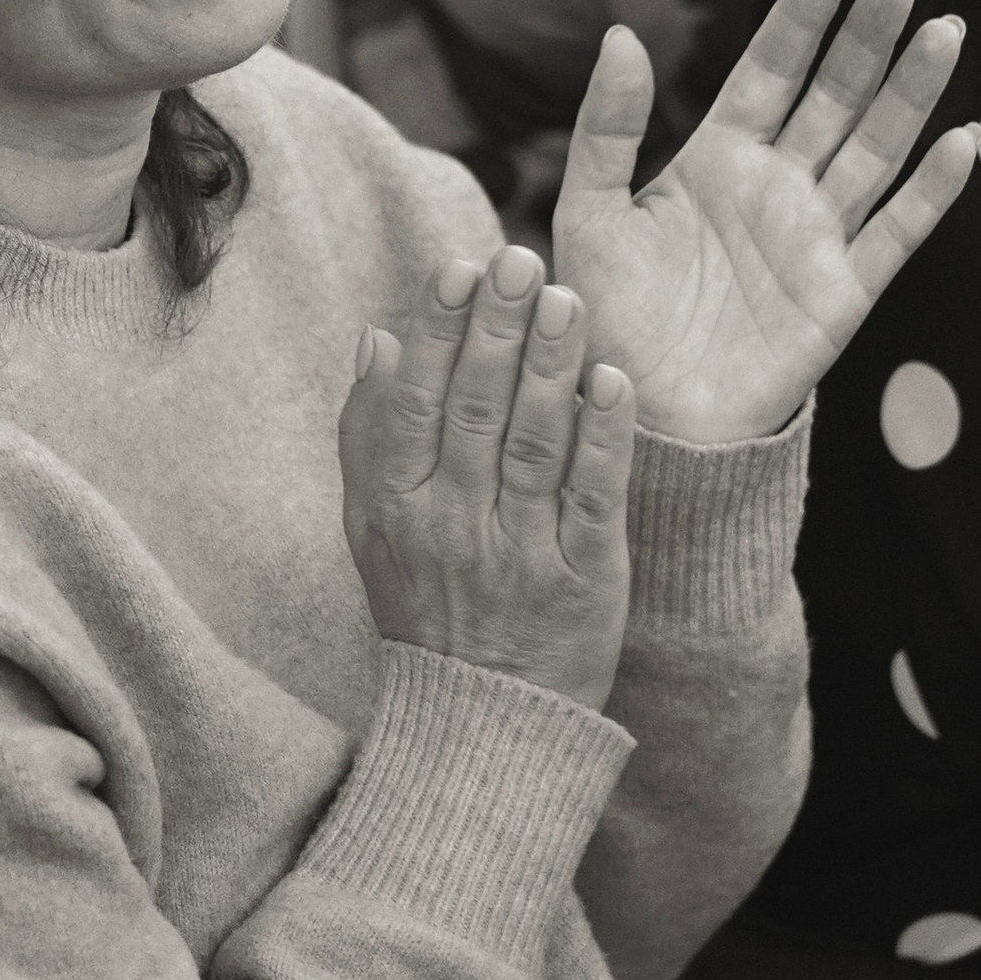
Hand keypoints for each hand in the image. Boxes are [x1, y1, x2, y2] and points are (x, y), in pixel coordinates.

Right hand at [338, 248, 634, 705]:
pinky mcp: (584, 578)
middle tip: (520, 260)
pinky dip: (604, 437)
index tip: (458, 268)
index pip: (415, 403)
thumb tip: (375, 338)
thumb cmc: (427, 605)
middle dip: (497, 329)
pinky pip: (594, 496)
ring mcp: (519, 553)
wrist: (485, 719)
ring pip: (535, 444)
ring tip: (568, 300)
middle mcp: (453, 527)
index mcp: (398, 507)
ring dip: (551, 366)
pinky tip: (612, 381)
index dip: (437, 332)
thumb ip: (368, 433)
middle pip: (475, 412)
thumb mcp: (371, 528)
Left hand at [551, 0, 976, 445]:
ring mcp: (817, 235)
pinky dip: (931, 190)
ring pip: (877, 147)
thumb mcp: (590, 216)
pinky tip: (960, 140)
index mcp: (717, 157)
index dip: (803, 16)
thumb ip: (606, 130)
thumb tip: (622, 35)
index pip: (771, 68)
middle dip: (869, 36)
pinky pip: (897, 233)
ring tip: (944, 32)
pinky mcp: (844, 293)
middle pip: (836, 94)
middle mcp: (778, 185)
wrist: (641, 418)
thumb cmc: (607, 319)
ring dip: (912, 92)